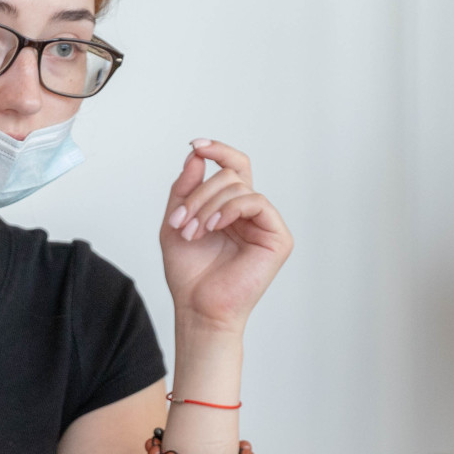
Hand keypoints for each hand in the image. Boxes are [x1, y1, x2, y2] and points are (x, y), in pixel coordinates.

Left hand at [161, 140, 291, 334]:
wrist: (198, 308)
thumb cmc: (189, 273)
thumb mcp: (175, 221)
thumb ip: (184, 188)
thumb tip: (196, 155)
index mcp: (231, 208)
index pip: (234, 167)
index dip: (218, 150)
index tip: (196, 145)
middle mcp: (251, 213)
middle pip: (231, 175)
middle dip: (199, 193)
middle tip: (181, 221)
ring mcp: (266, 224)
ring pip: (239, 187)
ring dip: (208, 205)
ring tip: (193, 232)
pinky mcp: (278, 238)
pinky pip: (257, 202)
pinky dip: (230, 209)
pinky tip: (214, 226)